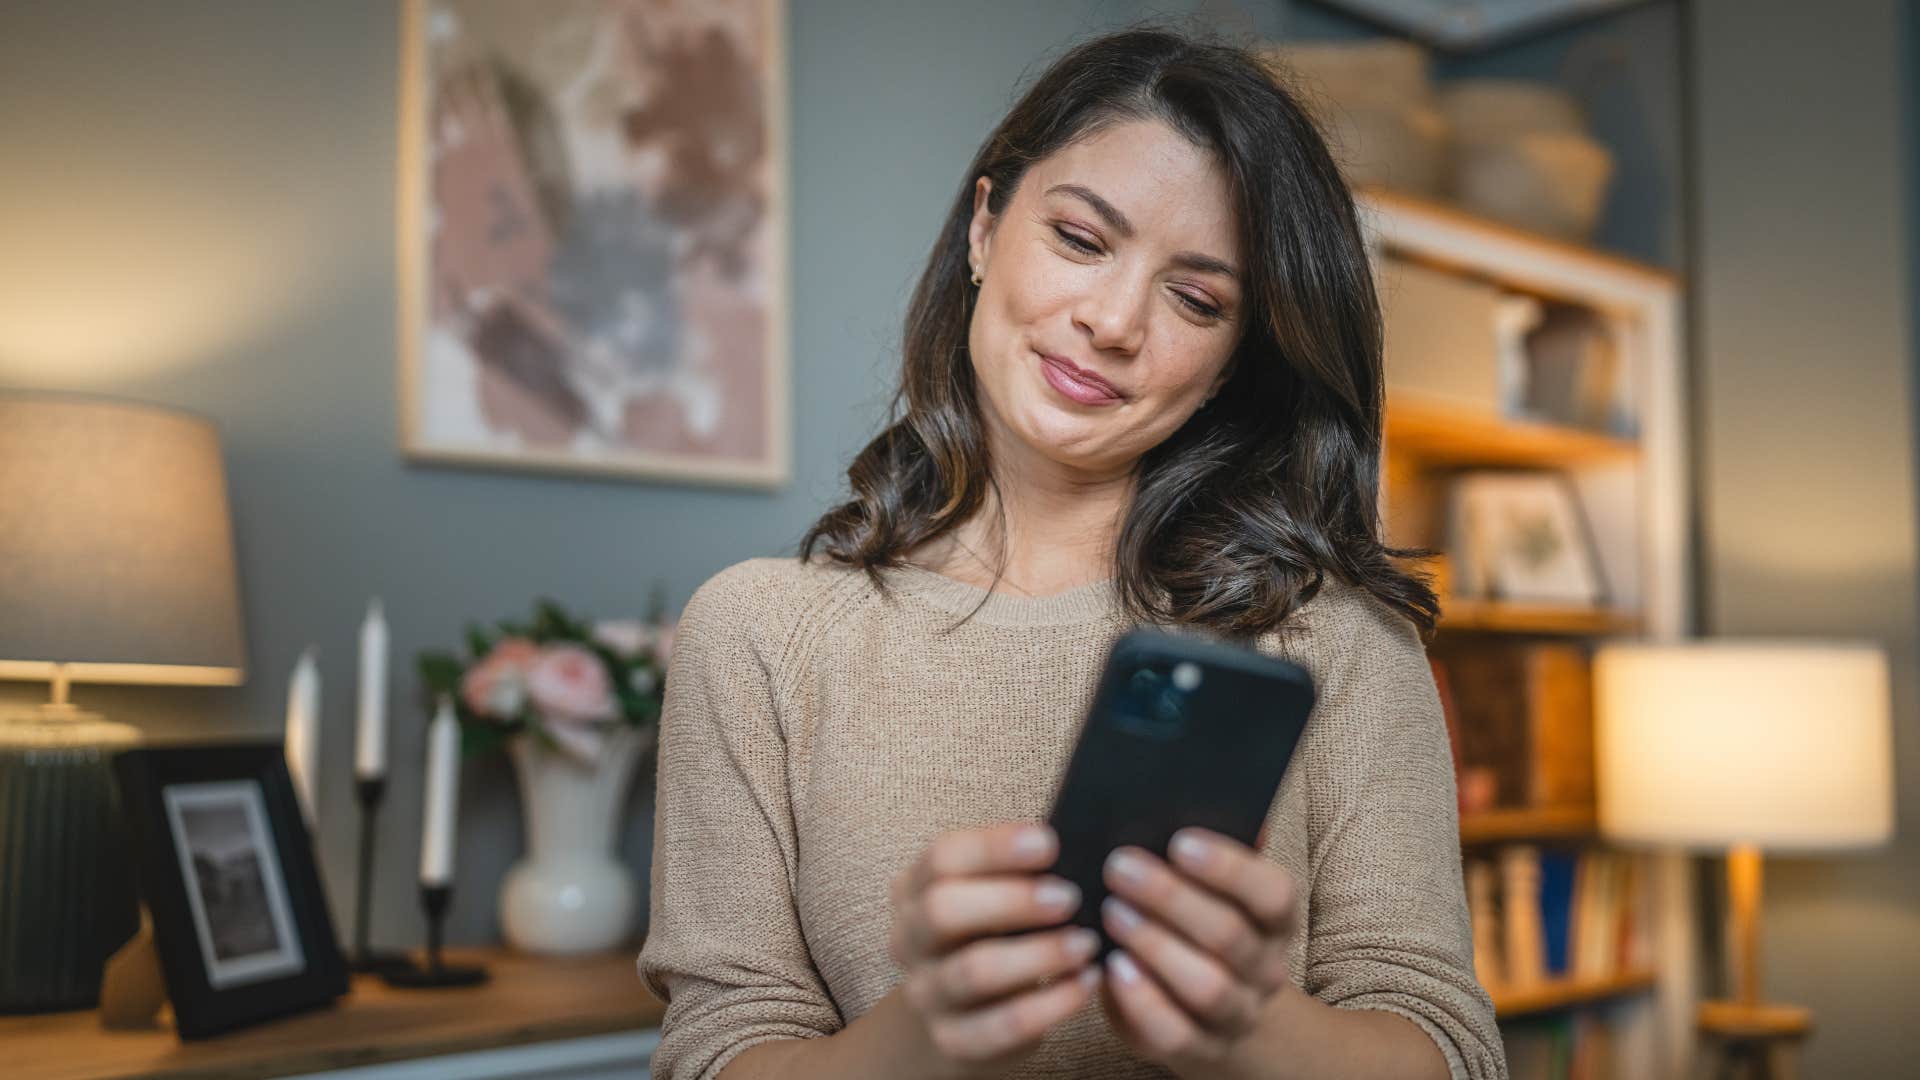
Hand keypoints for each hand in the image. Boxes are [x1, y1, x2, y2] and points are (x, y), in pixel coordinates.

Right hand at [887, 822, 1103, 1078]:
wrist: (965, 1012)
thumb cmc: (992, 933)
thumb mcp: (992, 893)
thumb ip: (1017, 870)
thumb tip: (1076, 845)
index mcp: (914, 889)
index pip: (942, 857)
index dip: (995, 848)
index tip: (1049, 844)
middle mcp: (909, 939)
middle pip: (943, 910)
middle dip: (1013, 900)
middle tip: (1070, 898)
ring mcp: (926, 993)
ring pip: (975, 971)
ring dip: (1040, 954)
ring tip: (1087, 943)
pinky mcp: (953, 1039)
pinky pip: (1004, 1024)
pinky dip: (1053, 1003)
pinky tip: (1086, 982)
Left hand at [1097, 827, 1299, 1076]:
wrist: (1216, 1016)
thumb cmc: (1200, 929)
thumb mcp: (1214, 891)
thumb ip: (1207, 850)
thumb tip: (1199, 792)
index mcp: (1274, 921)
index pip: (1271, 893)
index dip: (1229, 867)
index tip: (1178, 842)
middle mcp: (1264, 969)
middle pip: (1229, 936)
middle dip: (1170, 898)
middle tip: (1119, 867)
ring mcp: (1235, 1015)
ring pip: (1206, 987)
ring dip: (1155, 947)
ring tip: (1111, 914)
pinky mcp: (1198, 1050)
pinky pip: (1174, 1034)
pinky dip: (1141, 1001)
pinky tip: (1111, 969)